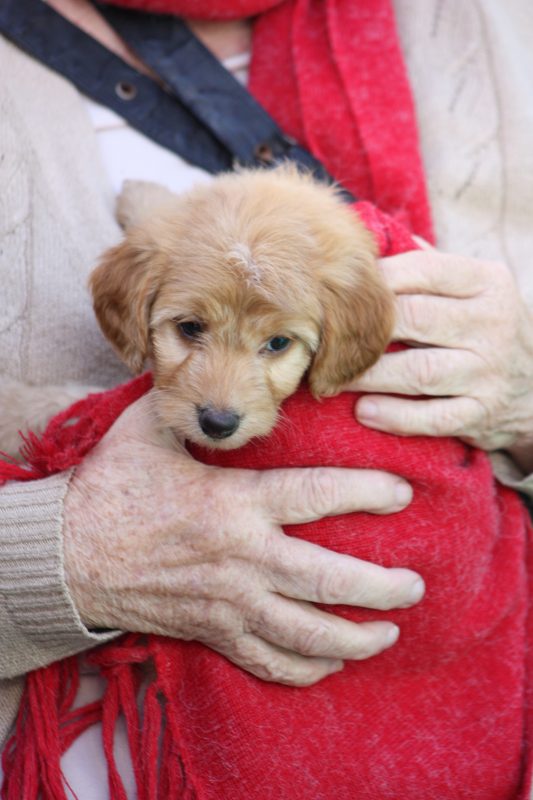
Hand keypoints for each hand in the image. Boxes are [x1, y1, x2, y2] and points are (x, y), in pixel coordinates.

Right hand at [63, 394, 422, 686]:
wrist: (66, 555)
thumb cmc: (109, 488)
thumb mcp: (148, 429)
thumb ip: (196, 407)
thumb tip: (225, 381)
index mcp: (232, 503)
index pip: (316, 495)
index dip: (366, 492)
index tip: (401, 492)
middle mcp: (241, 559)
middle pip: (328, 580)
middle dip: (380, 587)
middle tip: (414, 586)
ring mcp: (228, 603)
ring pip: (306, 633)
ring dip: (355, 637)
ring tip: (388, 633)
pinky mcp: (213, 632)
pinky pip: (267, 662)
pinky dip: (305, 668)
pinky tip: (330, 662)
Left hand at [351, 248, 532, 453]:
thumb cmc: (484, 326)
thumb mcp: (473, 287)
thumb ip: (428, 265)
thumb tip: (368, 237)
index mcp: (486, 283)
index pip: (422, 271)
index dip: (374, 281)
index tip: (338, 291)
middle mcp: (492, 324)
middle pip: (414, 319)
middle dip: (363, 330)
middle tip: (322, 338)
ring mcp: (488, 372)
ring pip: (418, 372)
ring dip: (369, 375)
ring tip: (331, 377)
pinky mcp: (481, 414)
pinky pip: (433, 418)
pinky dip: (395, 417)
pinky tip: (364, 411)